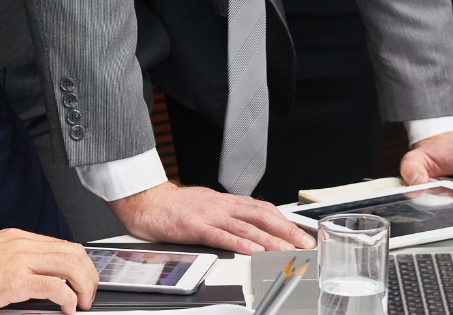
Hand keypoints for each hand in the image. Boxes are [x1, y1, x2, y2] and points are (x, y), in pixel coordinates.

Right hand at [0, 229, 97, 314]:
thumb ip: (17, 263)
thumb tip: (38, 280)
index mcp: (17, 238)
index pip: (62, 244)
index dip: (80, 263)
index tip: (83, 279)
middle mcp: (22, 243)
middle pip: (73, 252)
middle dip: (88, 275)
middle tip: (89, 294)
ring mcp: (19, 259)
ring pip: (70, 265)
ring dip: (83, 286)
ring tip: (83, 303)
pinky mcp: (14, 279)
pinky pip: (54, 286)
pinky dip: (67, 298)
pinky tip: (67, 309)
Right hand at [109, 182, 314, 254]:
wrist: (149, 202)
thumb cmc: (176, 206)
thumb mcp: (208, 205)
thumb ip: (228, 215)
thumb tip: (250, 227)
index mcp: (226, 201)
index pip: (263, 208)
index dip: (284, 220)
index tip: (300, 232)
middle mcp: (222, 206)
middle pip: (262, 215)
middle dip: (285, 230)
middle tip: (303, 242)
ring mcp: (210, 215)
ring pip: (246, 227)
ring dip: (269, 239)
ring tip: (285, 249)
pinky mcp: (196, 227)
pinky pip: (221, 236)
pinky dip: (239, 244)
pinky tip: (252, 251)